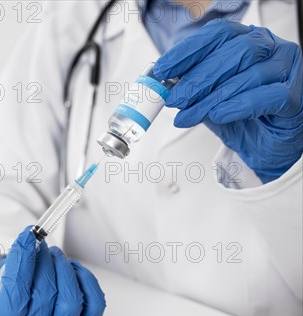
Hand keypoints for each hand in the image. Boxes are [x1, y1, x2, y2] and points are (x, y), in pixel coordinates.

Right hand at [0, 226, 105, 315]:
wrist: (11, 298)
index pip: (16, 295)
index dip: (23, 262)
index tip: (26, 237)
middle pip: (45, 295)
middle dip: (43, 262)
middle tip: (39, 245)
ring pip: (71, 303)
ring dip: (64, 271)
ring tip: (53, 256)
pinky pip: (93, 308)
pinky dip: (87, 285)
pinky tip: (72, 271)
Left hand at [154, 20, 302, 183]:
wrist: (266, 146)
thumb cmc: (241, 116)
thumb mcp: (208, 99)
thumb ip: (191, 88)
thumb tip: (163, 85)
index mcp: (248, 40)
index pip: (217, 34)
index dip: (187, 51)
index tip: (162, 70)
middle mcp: (270, 49)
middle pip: (233, 52)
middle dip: (197, 78)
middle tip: (174, 99)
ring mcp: (287, 70)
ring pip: (248, 75)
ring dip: (211, 98)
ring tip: (189, 115)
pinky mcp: (297, 96)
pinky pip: (268, 96)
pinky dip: (238, 106)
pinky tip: (218, 115)